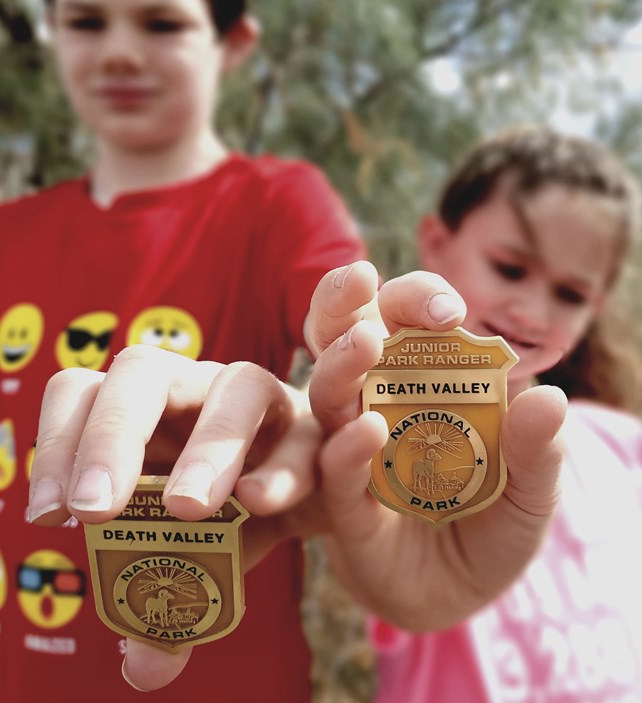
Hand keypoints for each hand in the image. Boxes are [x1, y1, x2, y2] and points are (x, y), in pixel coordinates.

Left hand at [29, 346, 322, 688]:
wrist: (301, 489)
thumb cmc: (224, 513)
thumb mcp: (186, 557)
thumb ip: (166, 606)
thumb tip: (142, 667)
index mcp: (139, 409)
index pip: (81, 393)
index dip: (56, 443)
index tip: (46, 518)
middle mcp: (191, 386)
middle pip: (141, 371)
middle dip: (113, 436)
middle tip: (94, 511)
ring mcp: (255, 394)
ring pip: (235, 386)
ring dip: (209, 446)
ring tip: (188, 508)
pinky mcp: (310, 422)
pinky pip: (301, 434)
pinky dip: (280, 469)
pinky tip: (258, 504)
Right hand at [307, 261, 565, 629]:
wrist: (457, 598)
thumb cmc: (492, 526)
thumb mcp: (530, 492)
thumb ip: (539, 452)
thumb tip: (549, 398)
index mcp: (421, 379)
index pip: (408, 319)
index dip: (420, 299)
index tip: (448, 310)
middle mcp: (376, 401)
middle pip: (347, 335)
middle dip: (343, 302)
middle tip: (358, 280)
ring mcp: (350, 448)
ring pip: (328, 392)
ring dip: (338, 365)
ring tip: (361, 347)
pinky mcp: (340, 505)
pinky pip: (335, 471)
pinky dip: (347, 450)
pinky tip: (365, 435)